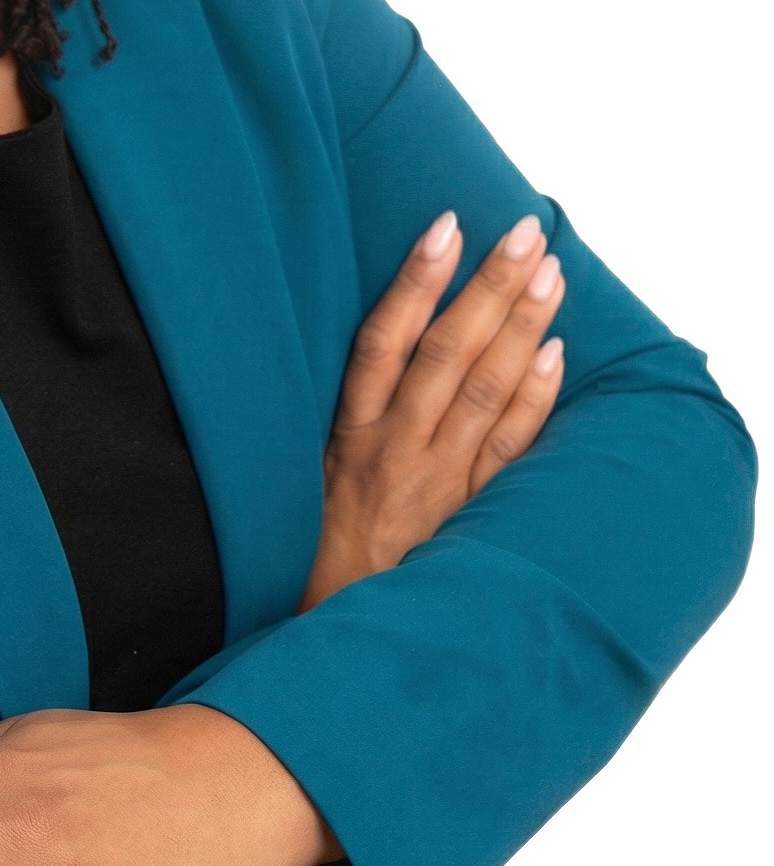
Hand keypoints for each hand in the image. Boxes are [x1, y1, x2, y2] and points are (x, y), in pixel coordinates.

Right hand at [300, 210, 564, 610]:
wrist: (340, 639)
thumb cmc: (319, 547)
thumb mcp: (309, 475)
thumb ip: (348, 417)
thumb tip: (383, 343)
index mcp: (348, 436)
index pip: (382, 341)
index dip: (414, 281)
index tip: (446, 226)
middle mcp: (395, 452)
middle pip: (448, 353)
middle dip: (489, 286)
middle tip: (527, 232)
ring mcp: (438, 484)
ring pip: (486, 392)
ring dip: (521, 327)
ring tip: (551, 273)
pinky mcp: (472, 518)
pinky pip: (511, 453)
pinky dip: (535, 402)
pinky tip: (555, 355)